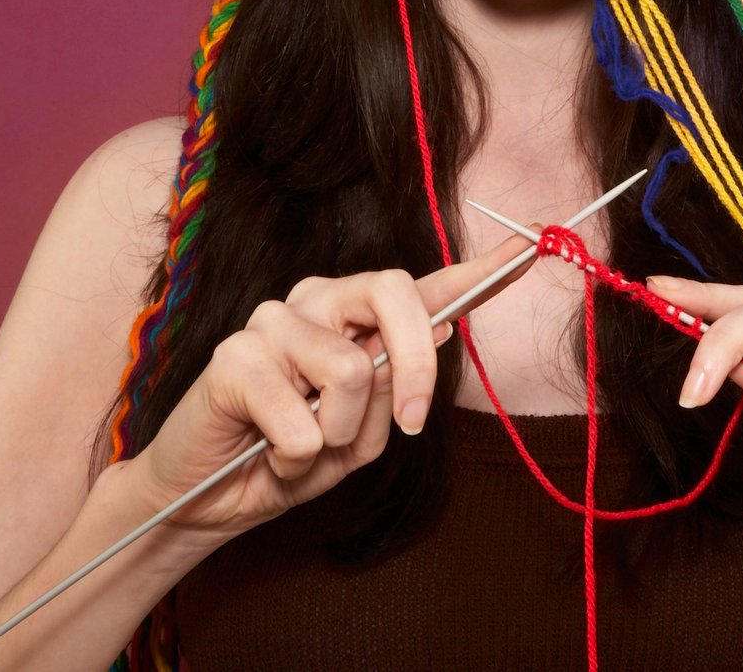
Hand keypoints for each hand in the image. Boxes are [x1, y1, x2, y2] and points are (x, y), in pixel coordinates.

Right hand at [122, 234, 531, 540]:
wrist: (206, 500)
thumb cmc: (289, 459)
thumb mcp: (363, 438)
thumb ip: (397, 389)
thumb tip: (443, 334)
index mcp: (356, 320)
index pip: (426, 287)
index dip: (483, 268)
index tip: (536, 243)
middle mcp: (317, 302)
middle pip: (395, 293)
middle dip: (416, 369)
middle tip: (409, 426)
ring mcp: (272, 321)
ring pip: (350, 370)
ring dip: (340, 435)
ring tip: (303, 448)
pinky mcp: (233, 355)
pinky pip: (302, 417)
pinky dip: (295, 456)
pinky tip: (267, 453)